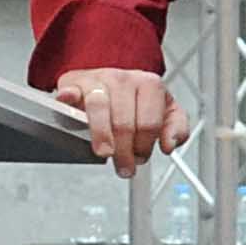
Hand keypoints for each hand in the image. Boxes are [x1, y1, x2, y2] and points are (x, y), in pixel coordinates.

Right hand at [53, 66, 185, 176]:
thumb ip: (176, 127)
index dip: (144, 146)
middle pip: (124, 121)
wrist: (105, 80)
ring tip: (105, 153)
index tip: (139, 158)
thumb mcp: (164, 109)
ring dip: (101, 136)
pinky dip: (69, 98)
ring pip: (99, 107)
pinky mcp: (73, 83)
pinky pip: (70, 91)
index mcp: (150, 85)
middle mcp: (124, 79)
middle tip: (124, 165)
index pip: (149, 122)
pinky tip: (70, 105)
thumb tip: (169, 145)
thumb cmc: (133, 98)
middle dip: (124, 150)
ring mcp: (97, 80)